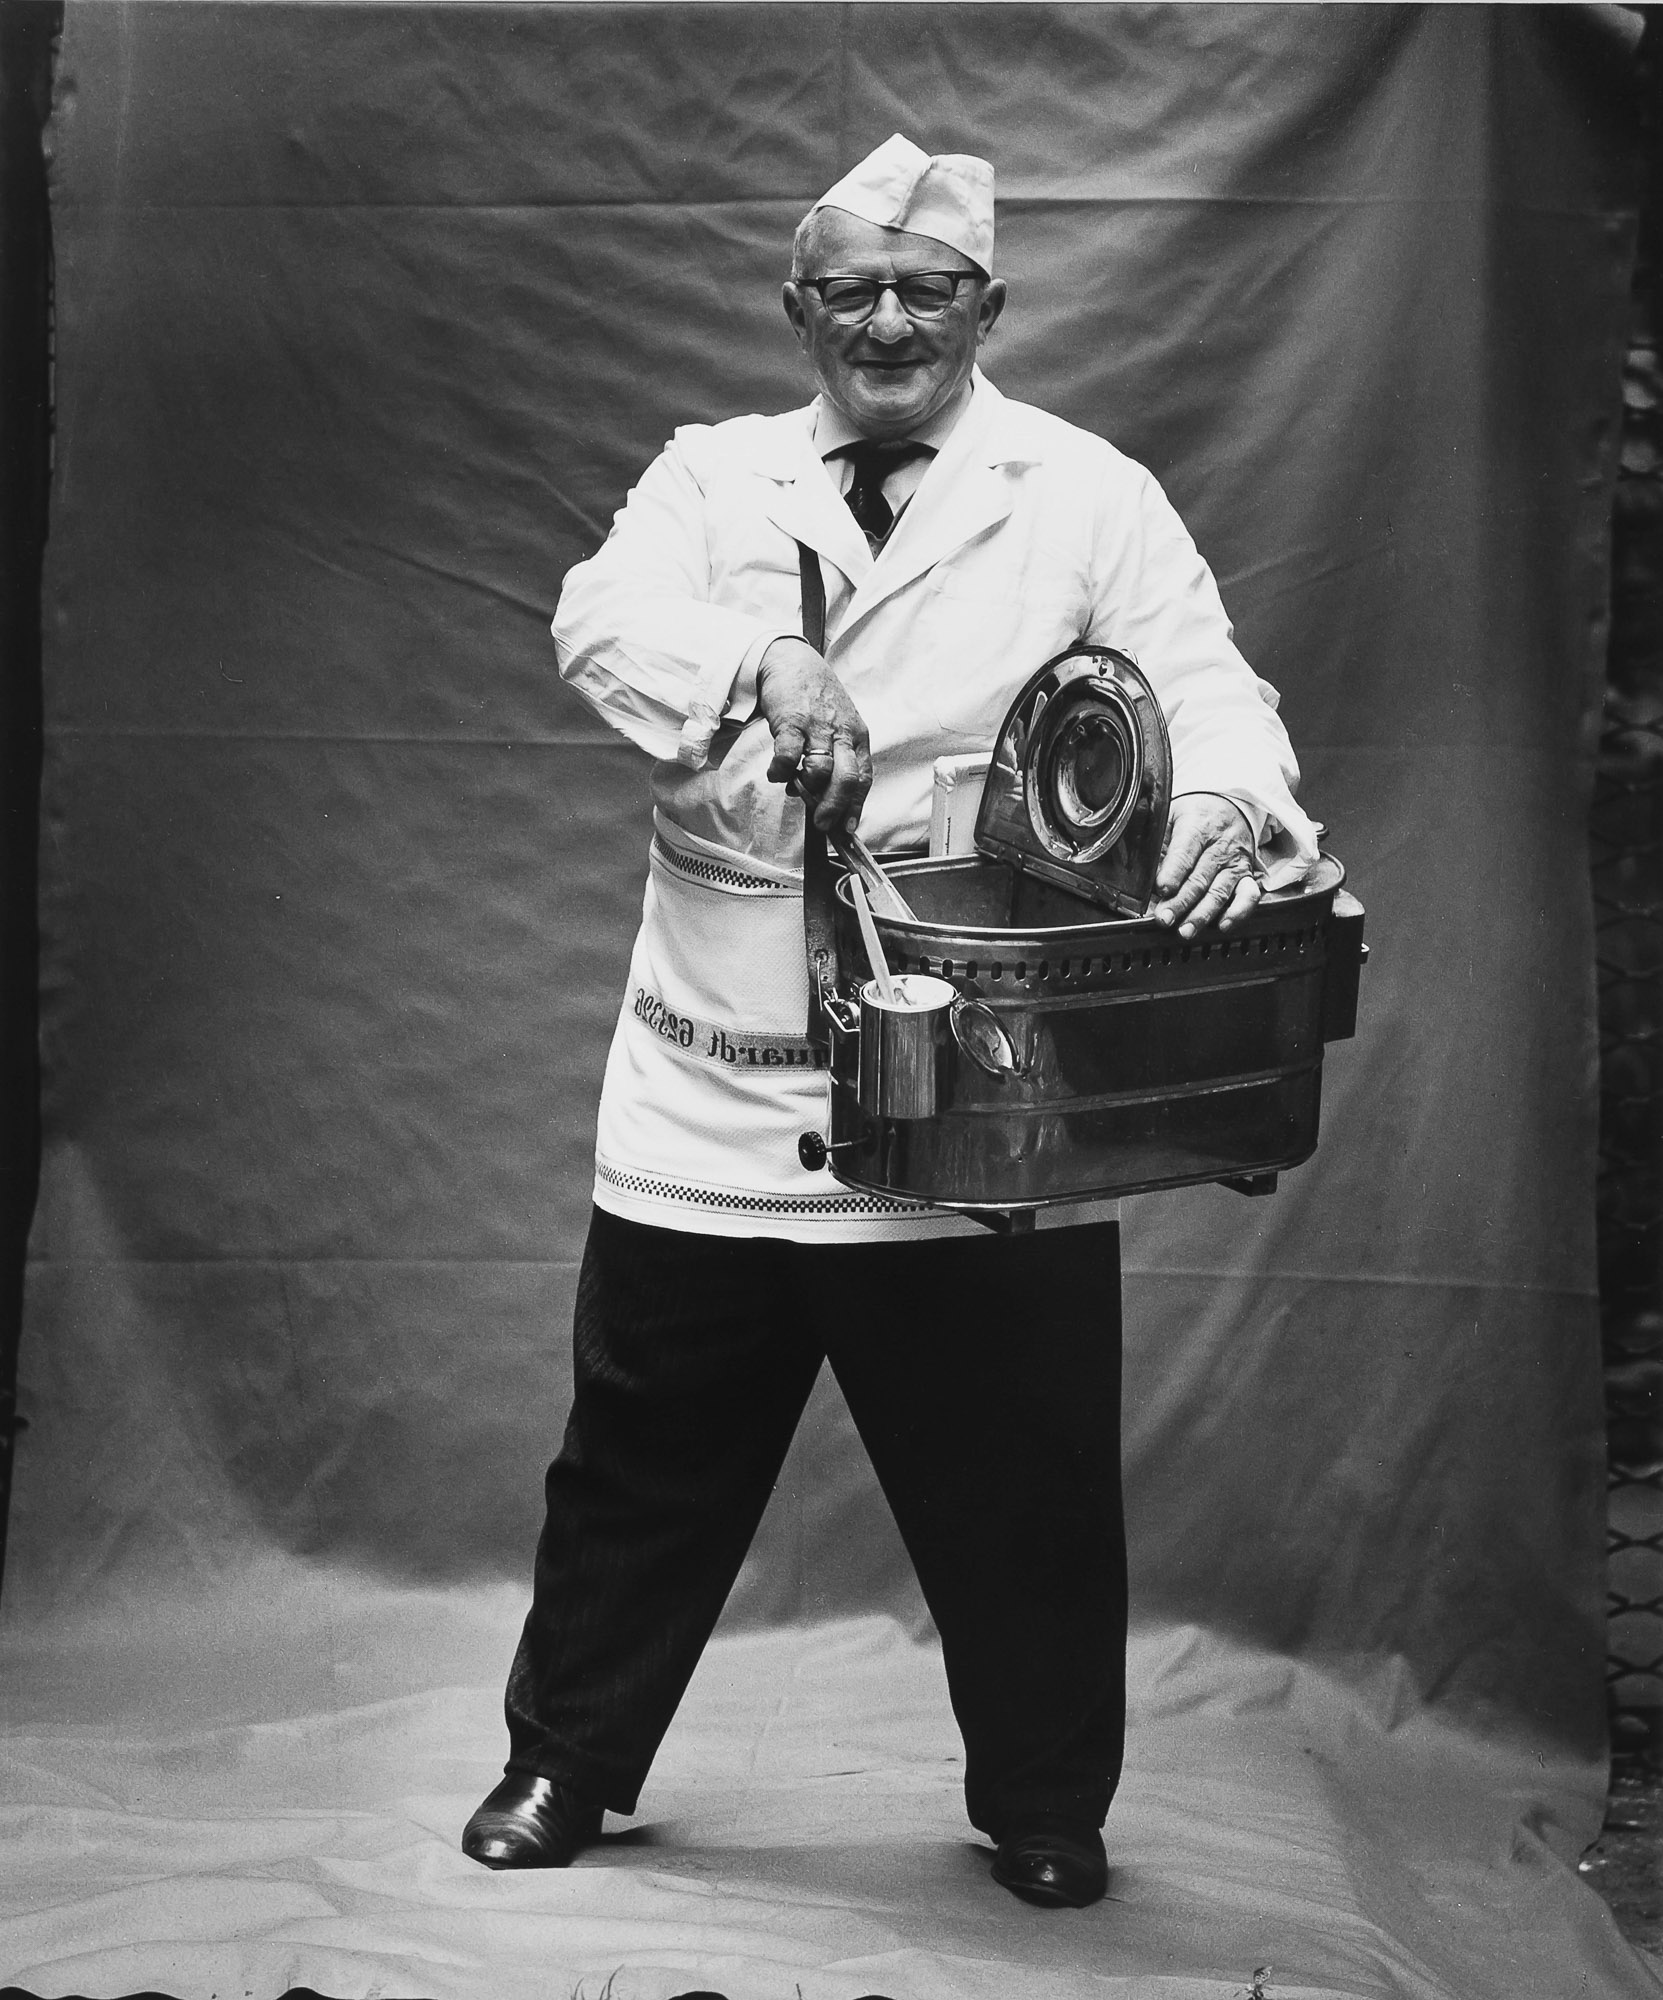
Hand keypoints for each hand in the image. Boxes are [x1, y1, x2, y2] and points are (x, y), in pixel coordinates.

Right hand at [757, 637, 872, 832]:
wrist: (792, 661)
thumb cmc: (815, 697)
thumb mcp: (837, 725)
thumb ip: (835, 758)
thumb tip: (823, 796)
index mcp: (856, 736)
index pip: (863, 778)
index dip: (856, 807)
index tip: (848, 828)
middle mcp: (842, 732)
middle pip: (847, 779)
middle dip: (834, 807)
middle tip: (822, 823)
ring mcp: (818, 726)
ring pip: (820, 770)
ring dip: (806, 788)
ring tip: (795, 788)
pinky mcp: (792, 721)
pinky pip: (789, 756)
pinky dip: (781, 772)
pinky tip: (777, 773)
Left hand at [1153, 793, 1260, 936]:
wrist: (1227, 806)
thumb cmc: (1192, 815)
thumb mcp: (1170, 816)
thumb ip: (1156, 842)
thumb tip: (1140, 872)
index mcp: (1197, 825)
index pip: (1185, 852)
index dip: (1173, 872)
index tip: (1161, 889)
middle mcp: (1220, 845)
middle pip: (1200, 878)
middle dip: (1181, 901)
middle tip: (1164, 918)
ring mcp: (1235, 862)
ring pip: (1220, 891)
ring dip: (1202, 914)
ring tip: (1185, 930)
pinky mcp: (1246, 875)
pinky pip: (1249, 895)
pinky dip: (1239, 912)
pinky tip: (1223, 925)